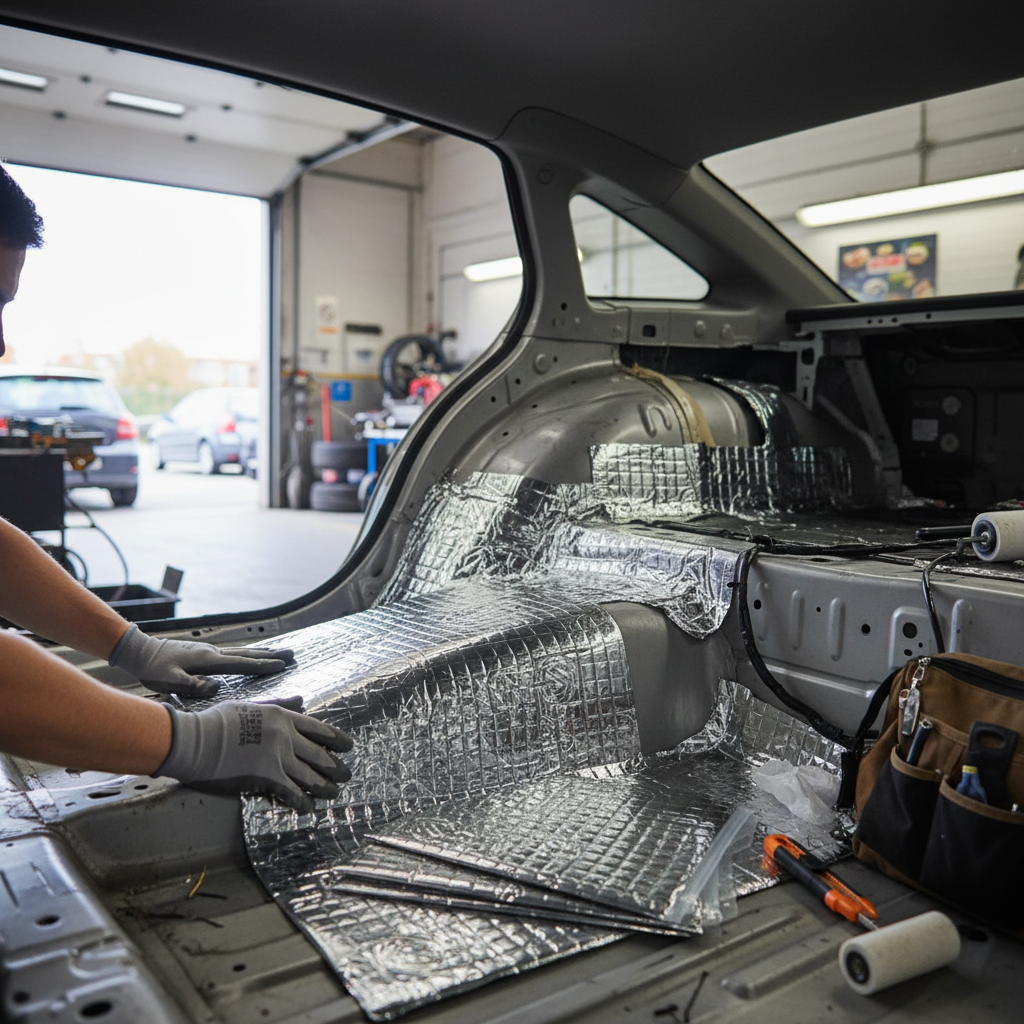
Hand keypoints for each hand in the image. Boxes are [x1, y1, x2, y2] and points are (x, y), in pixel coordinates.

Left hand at [109, 623, 294, 696]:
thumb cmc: (153, 669)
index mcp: (208, 660)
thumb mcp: (169, 680)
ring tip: (281, 651)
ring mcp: (210, 651)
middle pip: (248, 654)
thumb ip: (193, 685)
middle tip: (292, 654)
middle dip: (271, 655)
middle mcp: (213, 653)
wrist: (140, 651)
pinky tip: (252, 654)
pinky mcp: (205, 652)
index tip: (283, 666)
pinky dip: (248, 653)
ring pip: (242, 651)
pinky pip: (233, 653)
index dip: (262, 665)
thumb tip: (216, 687)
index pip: (241, 664)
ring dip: (263, 652)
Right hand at [155, 699, 352, 811]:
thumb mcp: (252, 705)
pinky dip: (303, 802)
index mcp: (283, 717)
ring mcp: (278, 758)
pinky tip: (308, 807)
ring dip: (326, 787)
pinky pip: (292, 793)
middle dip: (336, 767)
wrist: (196, 740)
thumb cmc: (217, 721)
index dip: (337, 739)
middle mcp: (286, 737)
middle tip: (346, 774)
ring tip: (335, 793)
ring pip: (311, 776)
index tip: (349, 746)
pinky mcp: (267, 778)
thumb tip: (302, 700)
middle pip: (320, 754)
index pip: (318, 729)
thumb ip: (279, 704)